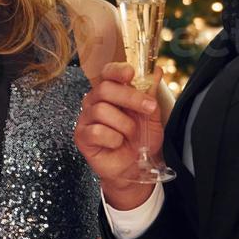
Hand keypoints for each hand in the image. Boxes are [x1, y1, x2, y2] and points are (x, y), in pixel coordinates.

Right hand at [76, 63, 165, 208]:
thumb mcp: (151, 115)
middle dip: (130, 98)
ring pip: (101, 110)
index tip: (131, 73)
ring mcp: (86, 119)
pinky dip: (113, 138)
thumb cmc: (141, 140)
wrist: (136, 168)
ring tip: (130, 134)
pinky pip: (96, 131)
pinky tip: (117, 144)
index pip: (107, 73)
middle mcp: (95, 102)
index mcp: (110, 93)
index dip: (117, 70)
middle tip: (148, 108)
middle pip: (105, 89)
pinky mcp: (82, 137)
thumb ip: (150, 93)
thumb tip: (156, 70)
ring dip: (124, 124)